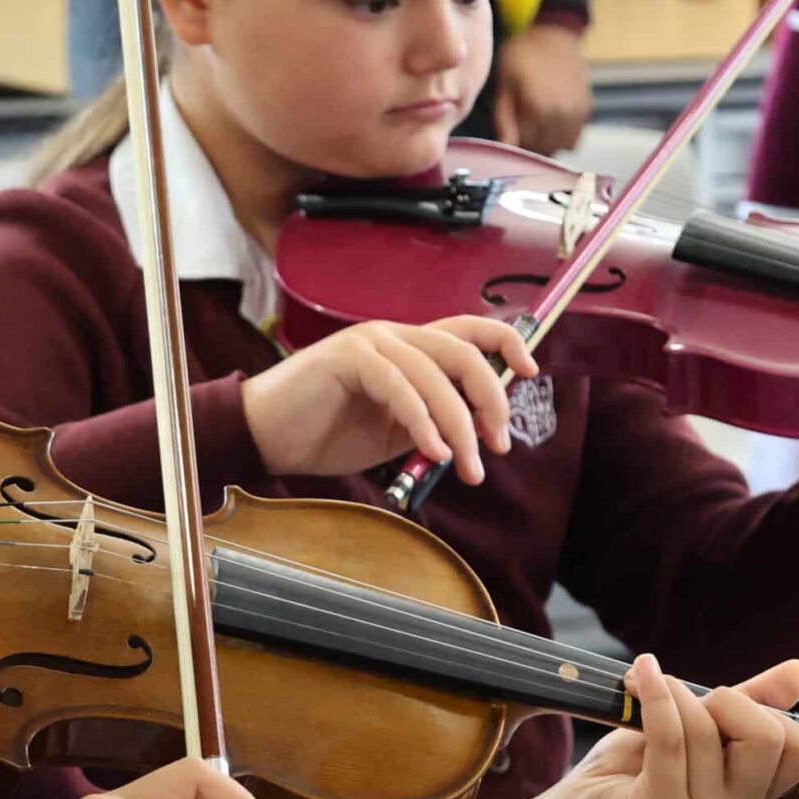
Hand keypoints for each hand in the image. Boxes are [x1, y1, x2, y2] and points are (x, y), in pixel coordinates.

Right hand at [242, 316, 539, 482]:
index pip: (471, 331)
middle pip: (464, 353)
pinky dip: (423, 423)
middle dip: (491, 401)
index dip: (507, 344)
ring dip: (460, 425)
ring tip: (466, 466)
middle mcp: (395, 335)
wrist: (268, 436)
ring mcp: (371, 342)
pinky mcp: (349, 358)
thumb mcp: (397, 432)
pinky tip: (431, 453)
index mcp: (410, 347)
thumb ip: (434, 422)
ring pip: (437, 374)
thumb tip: (480, 435)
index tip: (530, 374)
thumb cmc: (329, 433)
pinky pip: (401, 388)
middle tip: (496, 447)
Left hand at [491, 655, 798, 798]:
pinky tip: (637, 676)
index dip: (765, 710)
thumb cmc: (629, 773)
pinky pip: (669, 738)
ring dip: (671, 692)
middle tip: (684, 699)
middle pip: (769, 737)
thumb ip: (746, 704)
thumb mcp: (694, 730)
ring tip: (641, 688)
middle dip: (727, 700)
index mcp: (752, 795)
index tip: (719, 702)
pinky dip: (654, 695)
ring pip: (707, 729)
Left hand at [493, 25, 591, 156]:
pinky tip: (553, 117)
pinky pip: (575, 138)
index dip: (514, 137)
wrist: (555, 34)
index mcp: (540, 110)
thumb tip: (507, 148)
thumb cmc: (523, 55)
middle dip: (531, 140)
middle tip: (523, 119)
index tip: (511, 121)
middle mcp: (563, 115)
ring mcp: (578, 114)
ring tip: (538, 120)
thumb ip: (504, 118)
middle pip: (543, 149)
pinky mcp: (587, 109)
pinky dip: (563, 134)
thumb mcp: (505, 83)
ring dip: (548, 140)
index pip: (525, 146)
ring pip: (561, 147)